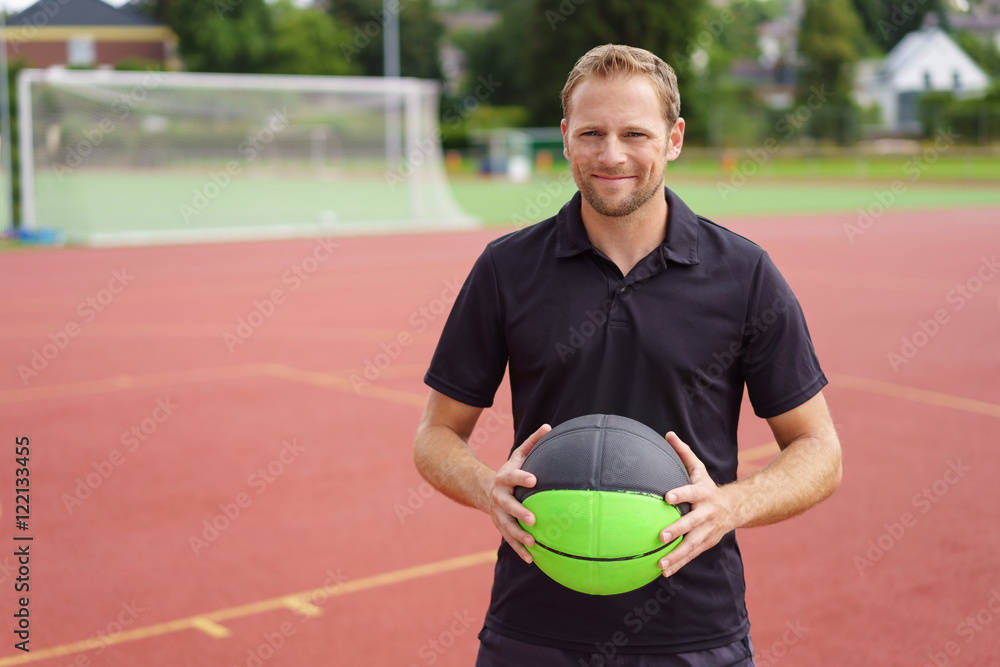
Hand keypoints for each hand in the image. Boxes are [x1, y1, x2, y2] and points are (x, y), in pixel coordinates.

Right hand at [487, 423, 550, 563]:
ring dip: (518, 535)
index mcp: (503, 478)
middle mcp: (498, 497)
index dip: (522, 478)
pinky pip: (509, 540)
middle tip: (533, 519)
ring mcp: (498, 514)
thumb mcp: (518, 456)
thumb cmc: (509, 471)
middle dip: (519, 512)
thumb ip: (532, 443)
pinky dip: (519, 550)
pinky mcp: (500, 526)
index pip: (512, 476)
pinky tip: (531, 559)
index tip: (534, 480)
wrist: (483, 489)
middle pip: (507, 505)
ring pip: (506, 526)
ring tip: (533, 541)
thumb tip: (549, 427)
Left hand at [658, 431, 736, 576]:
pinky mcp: (706, 543)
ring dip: (676, 555)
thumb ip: (683, 453)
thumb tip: (668, 434)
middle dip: (677, 530)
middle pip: (692, 523)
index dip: (680, 494)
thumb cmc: (708, 487)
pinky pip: (691, 555)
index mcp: (703, 494)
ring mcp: (708, 531)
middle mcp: (707, 514)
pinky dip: (679, 564)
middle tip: (660, 536)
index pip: (691, 492)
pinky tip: (663, 571)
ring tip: (660, 563)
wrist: (736, 508)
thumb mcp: (699, 469)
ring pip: (692, 544)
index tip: (666, 496)